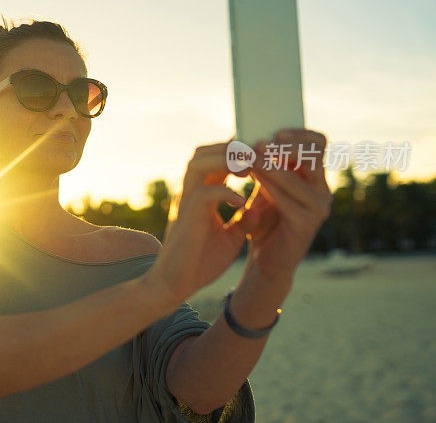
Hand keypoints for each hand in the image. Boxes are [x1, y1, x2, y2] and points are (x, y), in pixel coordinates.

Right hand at [145, 141, 250, 305]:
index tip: (260, 155)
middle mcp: (188, 193)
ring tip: (248, 170)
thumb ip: (242, 219)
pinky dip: (226, 192)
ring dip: (225, 161)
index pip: (214, 161)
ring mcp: (184, 202)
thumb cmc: (199, 263)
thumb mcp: (230, 237)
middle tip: (256, 157)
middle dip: (230, 149)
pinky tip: (241, 203)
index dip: (235, 153)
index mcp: (199, 195)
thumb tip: (257, 207)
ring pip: (199, 163)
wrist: (175, 285)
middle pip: (202, 153)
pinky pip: (206, 193)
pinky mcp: (186, 217)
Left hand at [233, 128, 332, 283]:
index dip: (299, 134)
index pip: (318, 143)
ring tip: (250, 156)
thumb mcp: (264, 186)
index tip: (275, 132)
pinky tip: (251, 177)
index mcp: (314, 177)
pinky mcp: (308, 224)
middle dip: (287, 146)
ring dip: (273, 163)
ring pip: (301, 174)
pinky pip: (288, 198)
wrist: (264, 259)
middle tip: (260, 143)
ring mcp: (319, 207)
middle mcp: (323, 190)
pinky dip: (268, 184)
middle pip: (316, 153)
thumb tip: (249, 134)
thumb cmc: (263, 219)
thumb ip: (264, 165)